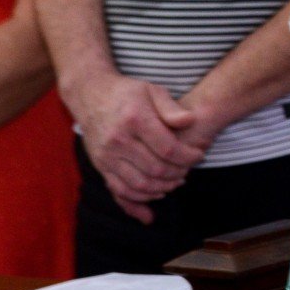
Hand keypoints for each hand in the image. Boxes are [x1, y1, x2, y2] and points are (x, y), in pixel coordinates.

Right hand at [61, 69, 202, 223]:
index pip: (168, 148)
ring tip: (176, 182)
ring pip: (138, 184)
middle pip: (155, 169)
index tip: (199, 155)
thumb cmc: (128, 92)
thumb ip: (171, 108)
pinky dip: (139, 199)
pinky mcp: (100, 165)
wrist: (90, 95)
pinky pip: (119, 190)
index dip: (188, 156)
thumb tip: (190, 120)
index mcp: (135, 120)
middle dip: (178, 173)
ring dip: (162, 188)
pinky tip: (156, 196)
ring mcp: (106, 155)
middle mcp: (118, 140)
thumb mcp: (152, 90)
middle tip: (188, 170)